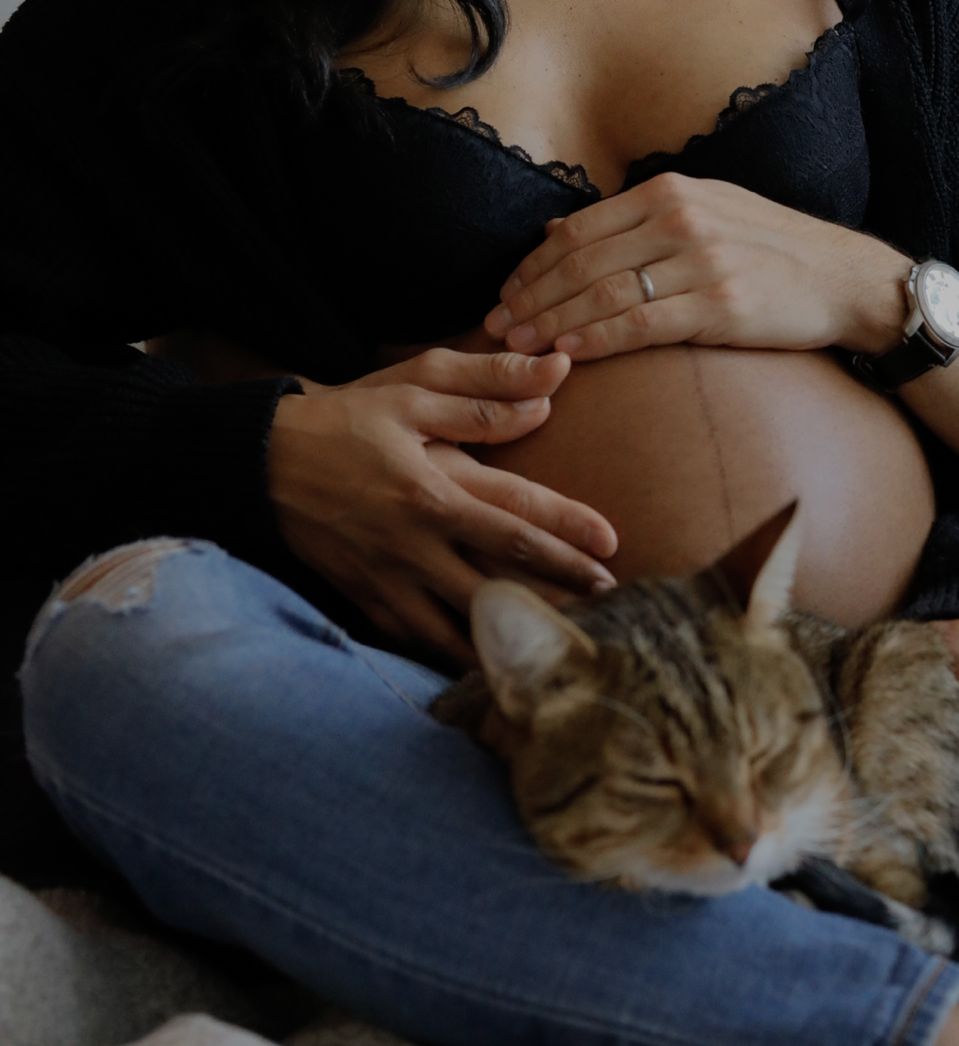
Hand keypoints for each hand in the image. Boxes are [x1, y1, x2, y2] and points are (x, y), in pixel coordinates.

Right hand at [266, 347, 617, 662]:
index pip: (514, 518)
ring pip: (459, 628)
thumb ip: (484, 390)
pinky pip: (418, 642)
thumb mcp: (413, 388)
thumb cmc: (346, 419)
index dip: (567, 535)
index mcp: (430, 490)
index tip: (611, 548)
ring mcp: (387, 580)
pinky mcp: (365, 601)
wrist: (260, 462)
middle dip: (557, 595)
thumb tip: (551, 383)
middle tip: (610, 606)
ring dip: (511, 638)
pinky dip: (456, 656)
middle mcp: (412, 544)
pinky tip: (491, 662)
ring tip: (560, 645)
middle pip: (499, 581)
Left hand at [483, 173, 908, 361]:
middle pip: (581, 261)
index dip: (533, 265)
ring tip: (517, 346)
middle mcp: (681, 219)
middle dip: (530, 297)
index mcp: (671, 193)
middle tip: (495, 328)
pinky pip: (642, 324)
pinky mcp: (720, 304)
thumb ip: (633, 220)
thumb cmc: (771, 250)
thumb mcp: (704, 212)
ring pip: (603, 293)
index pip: (579, 229)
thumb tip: (556, 229)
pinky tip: (568, 353)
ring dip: (551, 321)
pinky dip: (598, 338)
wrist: (844, 278)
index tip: (505, 295)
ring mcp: (701, 261)